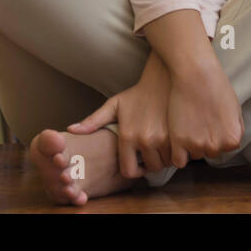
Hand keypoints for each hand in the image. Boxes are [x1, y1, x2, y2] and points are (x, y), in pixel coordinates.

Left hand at [68, 52, 172, 178]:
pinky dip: (177, 153)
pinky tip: (174, 142)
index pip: (128, 171)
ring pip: (165, 163)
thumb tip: (71, 130)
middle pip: (150, 168)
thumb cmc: (138, 93)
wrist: (164, 79)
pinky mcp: (178, 135)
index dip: (134, 171)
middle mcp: (144, 140)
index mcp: (127, 136)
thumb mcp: (114, 105)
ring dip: (165, 159)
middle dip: (151, 165)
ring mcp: (163, 138)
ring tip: (163, 147)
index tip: (138, 165)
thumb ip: (93, 121)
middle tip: (152, 154)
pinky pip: (179, 155)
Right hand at [166, 58, 242, 166]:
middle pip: (208, 153)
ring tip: (188, 125)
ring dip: (190, 145)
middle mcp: (216, 146)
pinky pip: (178, 160)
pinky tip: (177, 140)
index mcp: (232, 139)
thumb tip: (230, 142)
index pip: (224, 150)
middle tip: (198, 123)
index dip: (216, 137)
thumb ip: (235, 129)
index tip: (210, 124)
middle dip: (203, 141)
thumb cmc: (216, 87)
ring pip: (194, 155)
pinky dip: (178, 153)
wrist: (196, 75)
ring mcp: (197, 145)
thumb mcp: (235, 108)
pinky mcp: (179, 142)